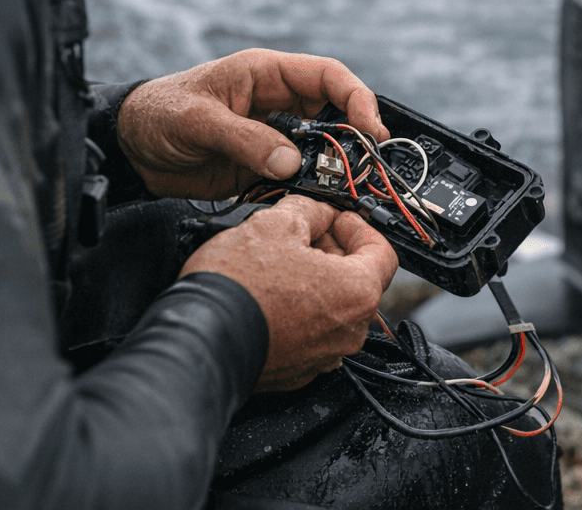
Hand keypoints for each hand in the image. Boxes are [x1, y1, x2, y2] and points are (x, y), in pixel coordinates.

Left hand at [117, 48, 388, 199]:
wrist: (128, 148)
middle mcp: (277, 102)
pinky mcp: (264, 165)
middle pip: (335, 113)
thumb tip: (291, 162)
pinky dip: (312, 188)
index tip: (370, 127)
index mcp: (266, 74)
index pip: (328, 75)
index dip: (356, 97)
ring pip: (322, 147)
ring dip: (335, 166)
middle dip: (355, 137)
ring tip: (345, 187)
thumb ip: (245, 140)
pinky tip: (317, 201)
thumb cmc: (156, 115)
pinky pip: (300, 175)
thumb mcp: (197, 121)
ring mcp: (273, 135)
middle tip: (366, 165)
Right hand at [180, 195, 398, 389]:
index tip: (338, 218)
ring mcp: (324, 355)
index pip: (383, 251)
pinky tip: (270, 293)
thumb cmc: (237, 289)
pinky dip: (299, 310)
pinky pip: (311, 332)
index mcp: (357, 292)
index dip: (359, 226)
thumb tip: (316, 211)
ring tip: (281, 261)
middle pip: (358, 279)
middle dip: (334, 250)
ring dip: (316, 280)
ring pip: (334, 307)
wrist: (198, 340)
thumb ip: (310, 210)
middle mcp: (349, 331)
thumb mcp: (275, 223)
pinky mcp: (297, 370)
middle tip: (305, 233)